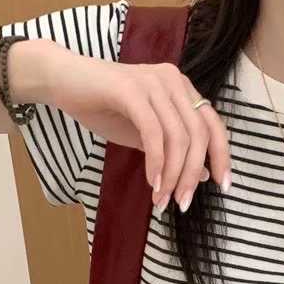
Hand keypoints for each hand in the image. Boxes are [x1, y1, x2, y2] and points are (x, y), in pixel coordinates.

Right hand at [48, 46, 231, 210]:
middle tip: (181, 203)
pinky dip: (155, 161)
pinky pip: (153, 132)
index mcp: (181, 89)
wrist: (62, 80)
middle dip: (192, 174)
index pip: (213, 125)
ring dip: (172, 174)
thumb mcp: (144, 134)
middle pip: (199, 135)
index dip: (222, 156)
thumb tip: (203, 174)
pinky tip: (151, 182)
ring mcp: (153, 82)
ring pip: (178, 136)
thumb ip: (172, 150)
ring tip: (162, 199)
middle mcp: (173, 81)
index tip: (222, 187)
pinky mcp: (130, 89)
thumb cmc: (102, 106)